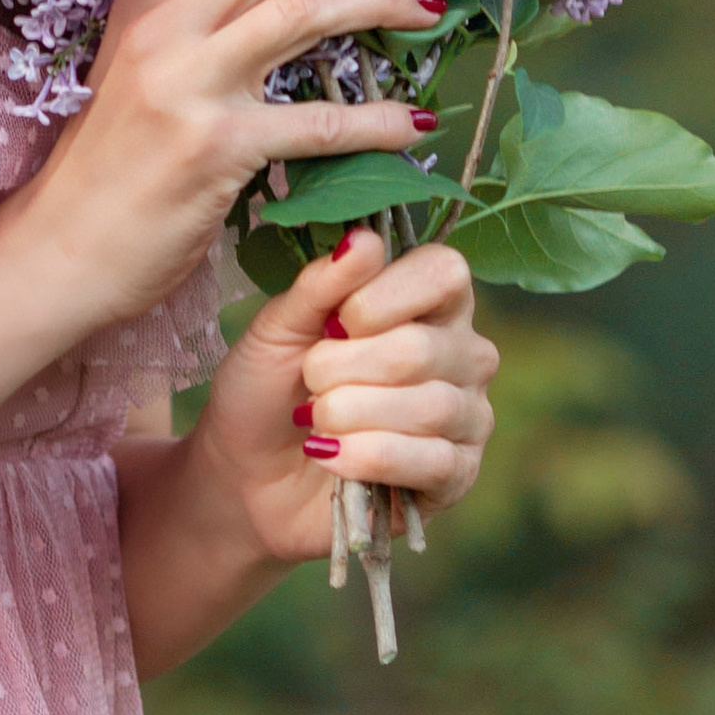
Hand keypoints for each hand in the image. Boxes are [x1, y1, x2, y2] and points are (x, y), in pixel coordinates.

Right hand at [8, 0, 442, 337]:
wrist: (59, 248)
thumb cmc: (108, 162)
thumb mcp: (137, 67)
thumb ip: (195, 19)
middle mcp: (167, 26)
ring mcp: (189, 83)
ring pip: (306, 10)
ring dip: (382, 0)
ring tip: (431, 8)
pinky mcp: (216, 148)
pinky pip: (318, 122)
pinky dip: (377, 119)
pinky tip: (415, 123)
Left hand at [186, 223, 498, 568]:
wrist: (247, 476)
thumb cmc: (268, 391)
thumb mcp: (278, 328)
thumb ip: (321, 284)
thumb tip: (365, 239)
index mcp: (428, 302)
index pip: (445, 272)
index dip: (382, 297)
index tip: (334, 322)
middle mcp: (462, 352)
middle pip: (423, 347)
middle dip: (344, 367)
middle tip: (310, 382)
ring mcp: (467, 415)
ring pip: (431, 405)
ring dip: (351, 414)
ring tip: (316, 420)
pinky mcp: (457, 475)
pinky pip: (434, 462)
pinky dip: (368, 457)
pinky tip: (331, 456)